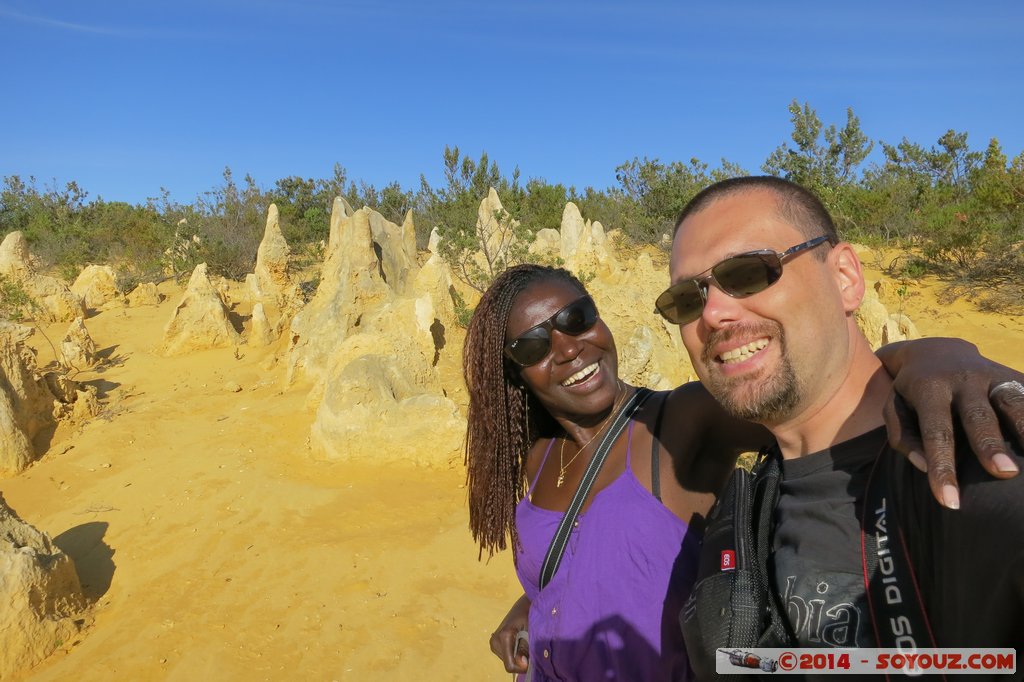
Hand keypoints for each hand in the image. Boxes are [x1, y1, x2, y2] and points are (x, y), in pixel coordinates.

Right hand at [489, 593, 530, 673]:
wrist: (525, 603)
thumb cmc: (530, 614)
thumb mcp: (531, 631)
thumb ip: (525, 648)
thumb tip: (522, 664)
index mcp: (503, 637)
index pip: (509, 664)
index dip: (521, 667)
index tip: (531, 660)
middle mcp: (495, 640)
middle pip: (509, 663)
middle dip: (521, 660)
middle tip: (529, 646)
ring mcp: (494, 641)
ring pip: (508, 660)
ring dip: (518, 656)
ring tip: (525, 642)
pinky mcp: (495, 642)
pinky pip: (507, 655)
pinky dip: (515, 652)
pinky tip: (520, 642)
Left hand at [880, 338, 1023, 507]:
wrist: (935, 350)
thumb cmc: (912, 393)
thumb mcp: (894, 408)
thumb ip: (904, 438)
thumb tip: (924, 467)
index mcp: (929, 388)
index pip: (936, 432)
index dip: (943, 467)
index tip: (950, 502)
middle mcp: (962, 378)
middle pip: (977, 415)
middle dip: (990, 444)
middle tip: (1005, 474)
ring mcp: (991, 373)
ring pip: (1012, 400)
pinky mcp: (1013, 374)